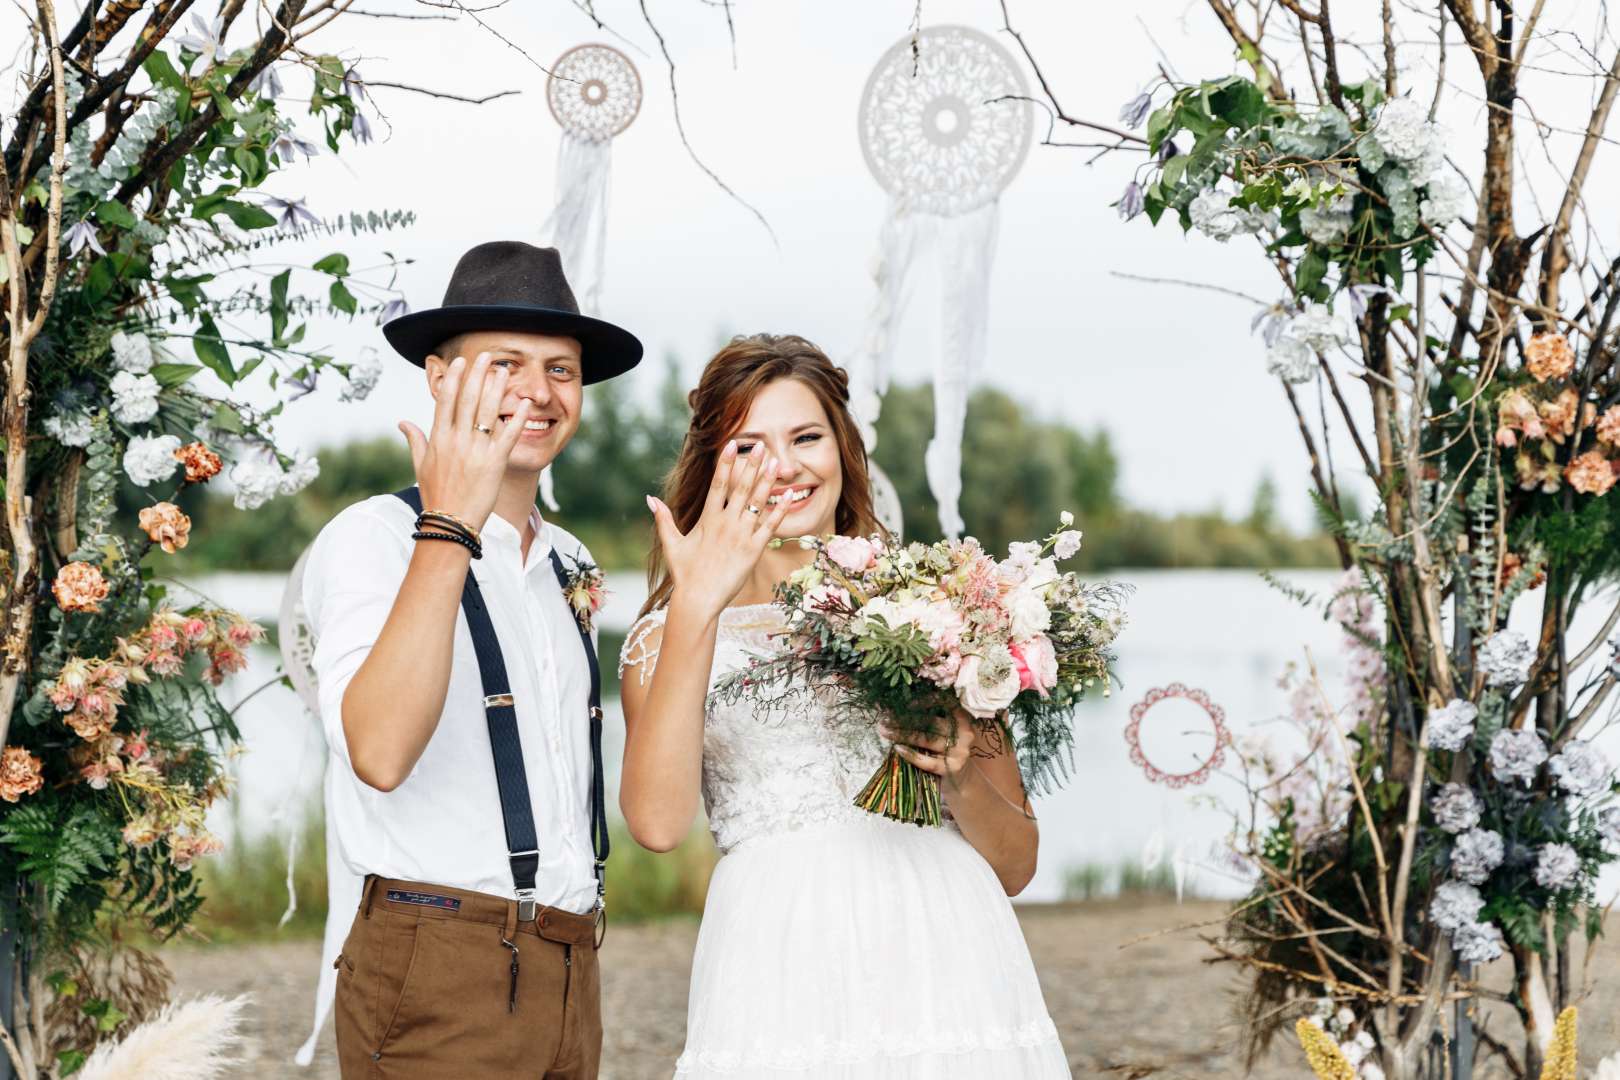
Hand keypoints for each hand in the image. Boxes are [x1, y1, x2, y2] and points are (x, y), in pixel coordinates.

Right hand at [398, 353, 531, 524]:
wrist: (450, 523)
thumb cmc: (435, 495)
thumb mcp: (420, 465)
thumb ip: (415, 440)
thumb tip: (402, 422)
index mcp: (438, 439)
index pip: (446, 401)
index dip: (455, 379)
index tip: (461, 362)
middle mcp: (456, 440)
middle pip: (468, 400)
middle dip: (478, 375)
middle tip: (487, 355)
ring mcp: (476, 451)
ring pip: (488, 412)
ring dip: (497, 388)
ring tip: (504, 371)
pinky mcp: (495, 463)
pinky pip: (508, 435)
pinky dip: (517, 419)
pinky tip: (526, 404)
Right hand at [647, 441, 793, 616]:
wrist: (698, 600)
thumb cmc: (685, 574)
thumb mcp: (671, 544)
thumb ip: (663, 519)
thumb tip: (649, 498)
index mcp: (707, 520)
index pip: (718, 485)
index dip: (725, 464)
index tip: (732, 445)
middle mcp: (726, 524)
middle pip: (741, 488)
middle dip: (751, 465)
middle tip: (761, 444)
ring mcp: (741, 536)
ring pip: (758, 503)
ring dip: (767, 481)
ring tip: (776, 463)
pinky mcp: (754, 551)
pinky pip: (770, 527)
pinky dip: (780, 510)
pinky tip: (789, 495)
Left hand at [880, 708, 988, 786]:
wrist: (960, 779)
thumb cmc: (945, 748)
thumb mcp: (942, 730)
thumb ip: (927, 717)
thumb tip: (894, 706)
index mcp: (962, 718)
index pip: (946, 702)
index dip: (926, 700)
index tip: (906, 703)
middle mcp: (964, 733)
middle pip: (931, 722)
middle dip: (904, 719)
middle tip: (885, 718)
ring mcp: (959, 751)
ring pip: (926, 739)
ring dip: (902, 734)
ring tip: (884, 731)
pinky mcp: (952, 768)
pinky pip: (927, 760)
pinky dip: (911, 754)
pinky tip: (897, 748)